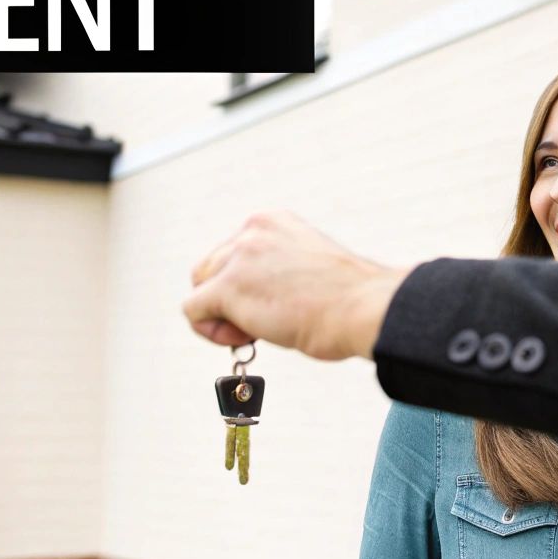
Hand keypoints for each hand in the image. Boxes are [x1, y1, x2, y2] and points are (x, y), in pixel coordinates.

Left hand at [182, 211, 409, 360]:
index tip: (276, 301)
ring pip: (199, 288)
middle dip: (228, 300)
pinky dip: (212, 332)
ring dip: (221, 316)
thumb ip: (275, 270)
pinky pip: (193, 311)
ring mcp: (238, 256)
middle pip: (210, 268)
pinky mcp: (228, 286)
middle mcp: (251, 231)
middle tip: (264, 321)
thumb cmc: (349, 300)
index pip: (233, 253)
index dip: (246, 285)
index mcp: (272, 222)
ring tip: (257, 331)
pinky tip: (246, 337)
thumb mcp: (307, 268)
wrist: (364, 308)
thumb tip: (251, 297)